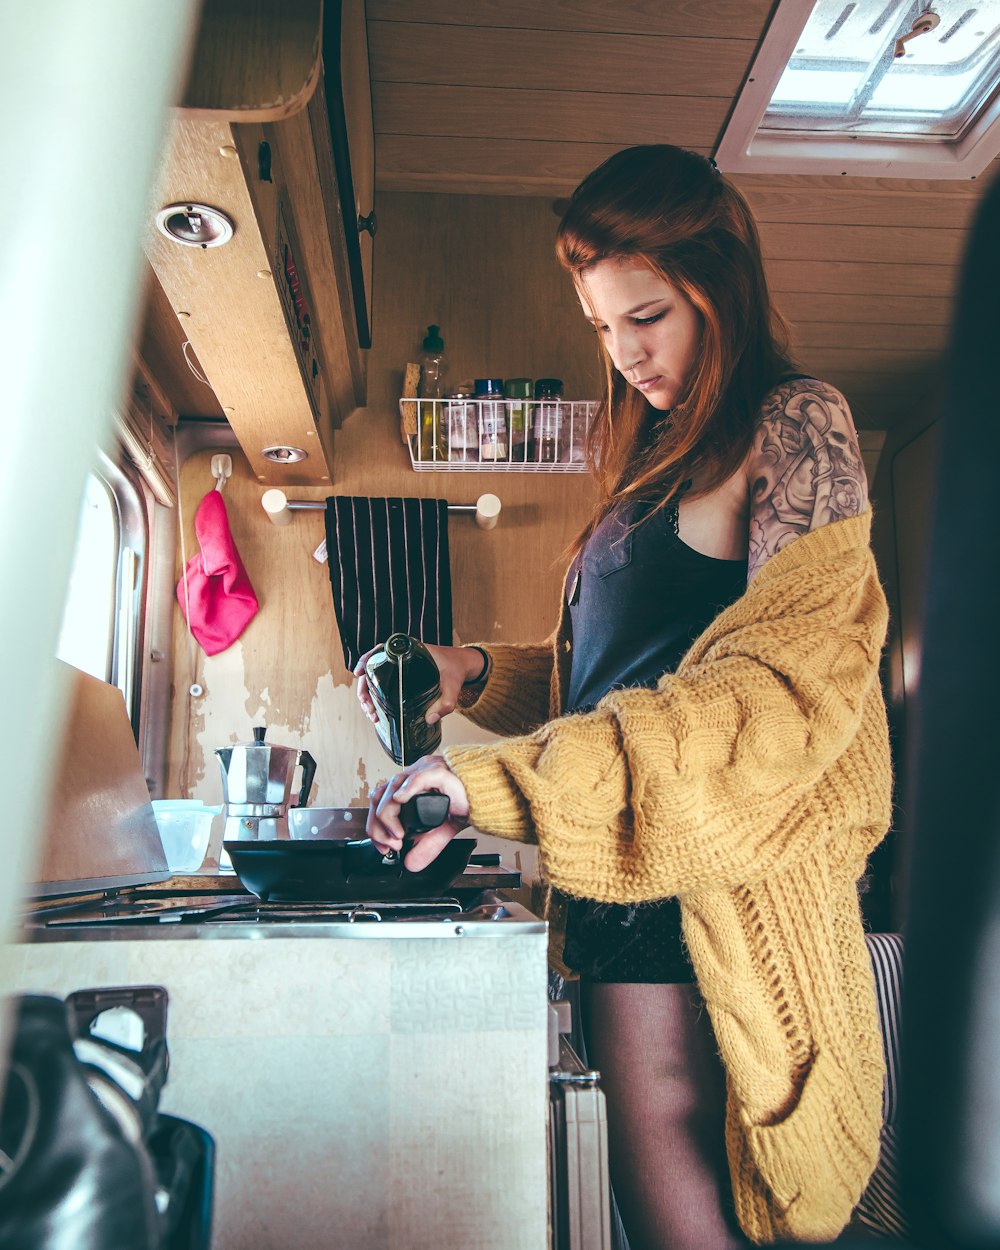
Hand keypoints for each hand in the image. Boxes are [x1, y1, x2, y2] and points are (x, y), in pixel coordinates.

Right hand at [352, 642, 485, 725]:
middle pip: (372, 670)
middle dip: (364, 690)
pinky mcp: (401, 679)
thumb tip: (430, 719)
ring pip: (375, 680)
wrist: (463, 665)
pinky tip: (377, 712)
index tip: (359, 673)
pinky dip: (376, 698)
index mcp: (408, 650)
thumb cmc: (456, 669)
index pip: (379, 651)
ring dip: (368, 697)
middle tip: (369, 709)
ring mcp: (399, 669)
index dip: (365, 661)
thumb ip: (446, 702)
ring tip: (373, 716)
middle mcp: (399, 658)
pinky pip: (383, 686)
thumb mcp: (453, 685)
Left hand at [367, 755, 469, 871]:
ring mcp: (426, 771)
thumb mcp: (443, 828)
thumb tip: (411, 864)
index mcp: (412, 785)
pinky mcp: (441, 772)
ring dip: (389, 814)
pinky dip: (407, 789)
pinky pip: (420, 777)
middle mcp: (416, 775)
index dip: (375, 823)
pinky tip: (401, 800)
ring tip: (398, 835)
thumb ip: (427, 844)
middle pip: (381, 794)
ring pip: (394, 787)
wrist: (491, 792)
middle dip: (378, 823)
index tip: (381, 845)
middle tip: (388, 844)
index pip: (381, 800)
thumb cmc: (468, 800)